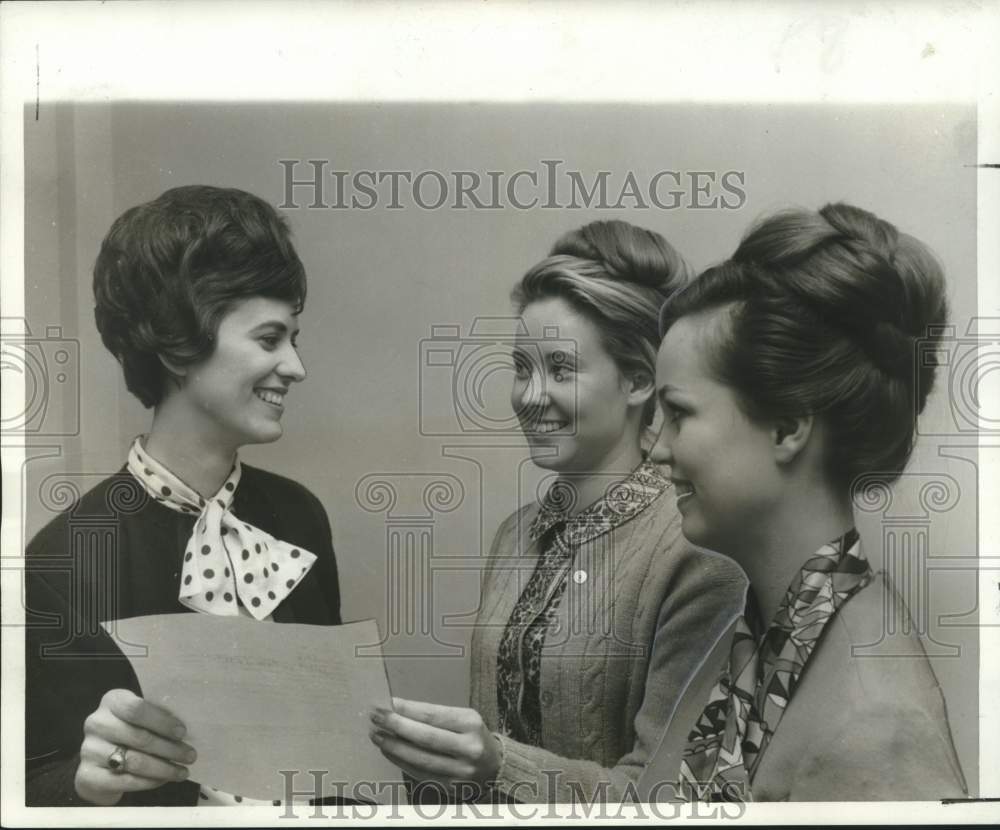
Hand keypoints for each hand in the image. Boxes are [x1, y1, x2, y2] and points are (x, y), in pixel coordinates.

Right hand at [74, 689, 195, 805]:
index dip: (162, 721)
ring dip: (163, 768)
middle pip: (139, 737)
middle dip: (170, 749)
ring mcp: (89, 750)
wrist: (99, 761)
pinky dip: (149, 782)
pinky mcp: (88, 775)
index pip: (137, 709)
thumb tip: (184, 733)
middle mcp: (96, 723)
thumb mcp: (140, 718)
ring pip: (134, 761)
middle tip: (190, 756)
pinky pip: (125, 781)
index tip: (182, 733)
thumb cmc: (129, 732)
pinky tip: (163, 780)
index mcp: (112, 701)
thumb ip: (156, 718)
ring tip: (182, 771)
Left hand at [369, 697, 500, 795]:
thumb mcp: (462, 718)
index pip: (432, 714)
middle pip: (425, 736)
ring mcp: (459, 770)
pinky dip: (401, 761)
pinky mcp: (450, 786)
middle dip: (396, 725)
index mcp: (470, 723)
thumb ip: (433, 716)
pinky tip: (389, 751)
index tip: (387, 702)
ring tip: (377, 735)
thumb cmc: (472, 735)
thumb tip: (397, 709)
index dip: (407, 709)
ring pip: (420, 758)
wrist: (494, 766)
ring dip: (393, 746)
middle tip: (376, 717)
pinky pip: (420, 773)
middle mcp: (468, 747)